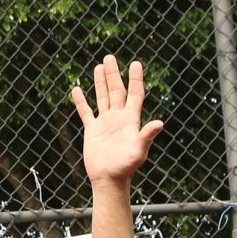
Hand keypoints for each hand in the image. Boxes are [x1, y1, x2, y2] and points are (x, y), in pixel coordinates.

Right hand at [76, 56, 163, 182]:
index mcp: (130, 120)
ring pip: (102, 98)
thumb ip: (147, 135)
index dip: (135, 79)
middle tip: (109, 57)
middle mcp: (118, 118)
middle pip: (117, 91)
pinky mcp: (93, 131)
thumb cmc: (126, 167)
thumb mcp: (139, 150)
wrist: (109, 180)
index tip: (135, 63)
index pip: (134, 94)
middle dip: (114, 75)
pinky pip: (86, 113)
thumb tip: (160, 123)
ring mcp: (105, 124)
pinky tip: (76, 89)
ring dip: (100, 83)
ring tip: (98, 66)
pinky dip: (81, 102)